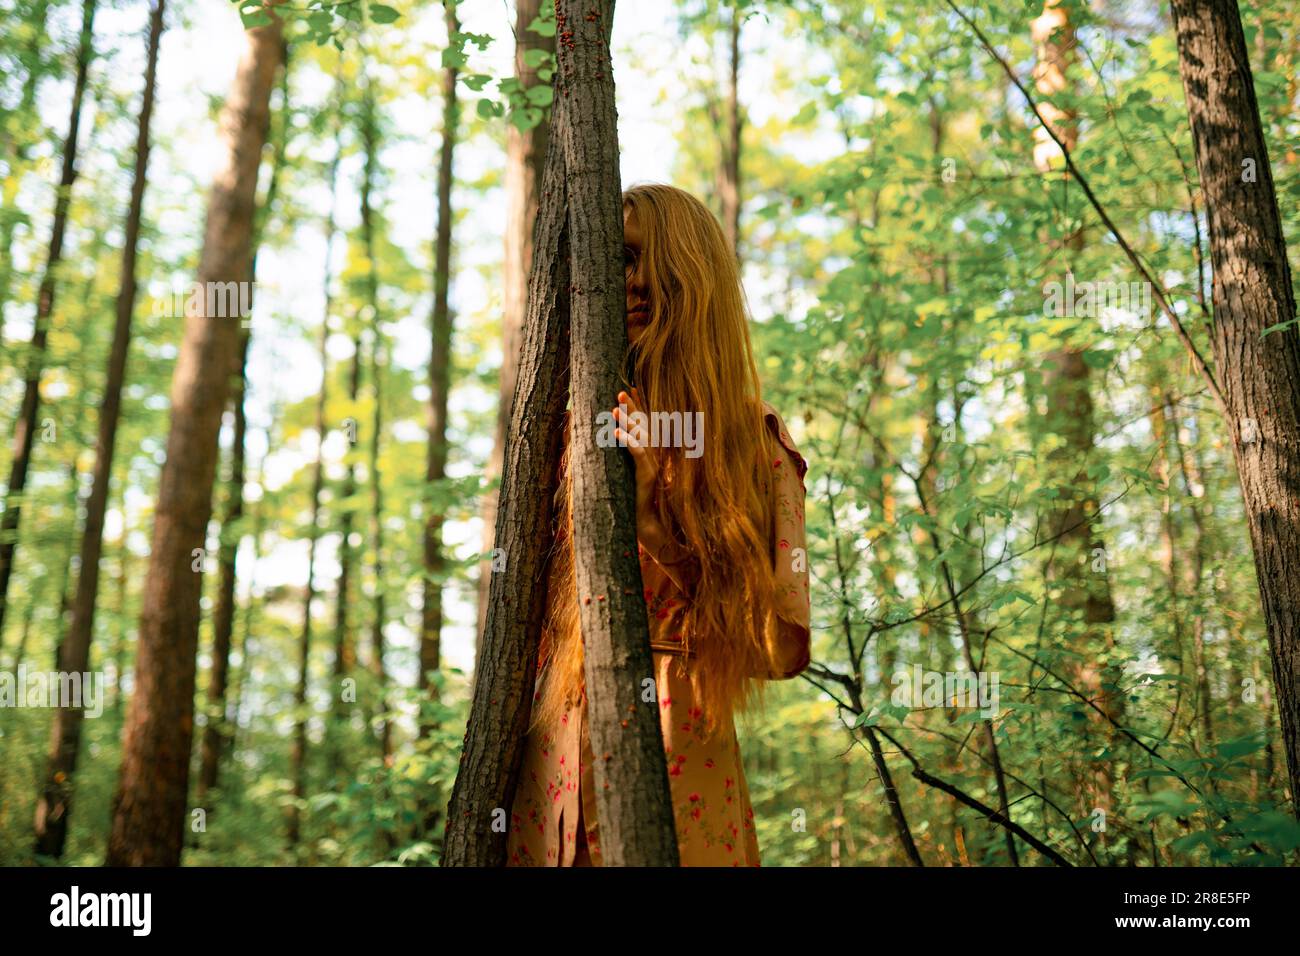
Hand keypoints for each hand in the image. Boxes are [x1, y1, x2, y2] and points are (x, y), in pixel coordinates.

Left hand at [612, 387, 667, 550]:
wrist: (642, 521)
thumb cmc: (628, 498)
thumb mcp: (621, 472)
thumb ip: (616, 456)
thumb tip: (599, 441)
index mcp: (646, 452)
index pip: (642, 424)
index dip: (637, 406)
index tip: (630, 389)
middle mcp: (652, 454)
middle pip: (643, 425)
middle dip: (633, 408)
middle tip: (621, 392)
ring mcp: (652, 463)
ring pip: (641, 436)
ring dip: (629, 421)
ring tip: (616, 409)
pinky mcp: (648, 474)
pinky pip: (639, 453)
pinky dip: (628, 441)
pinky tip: (617, 432)